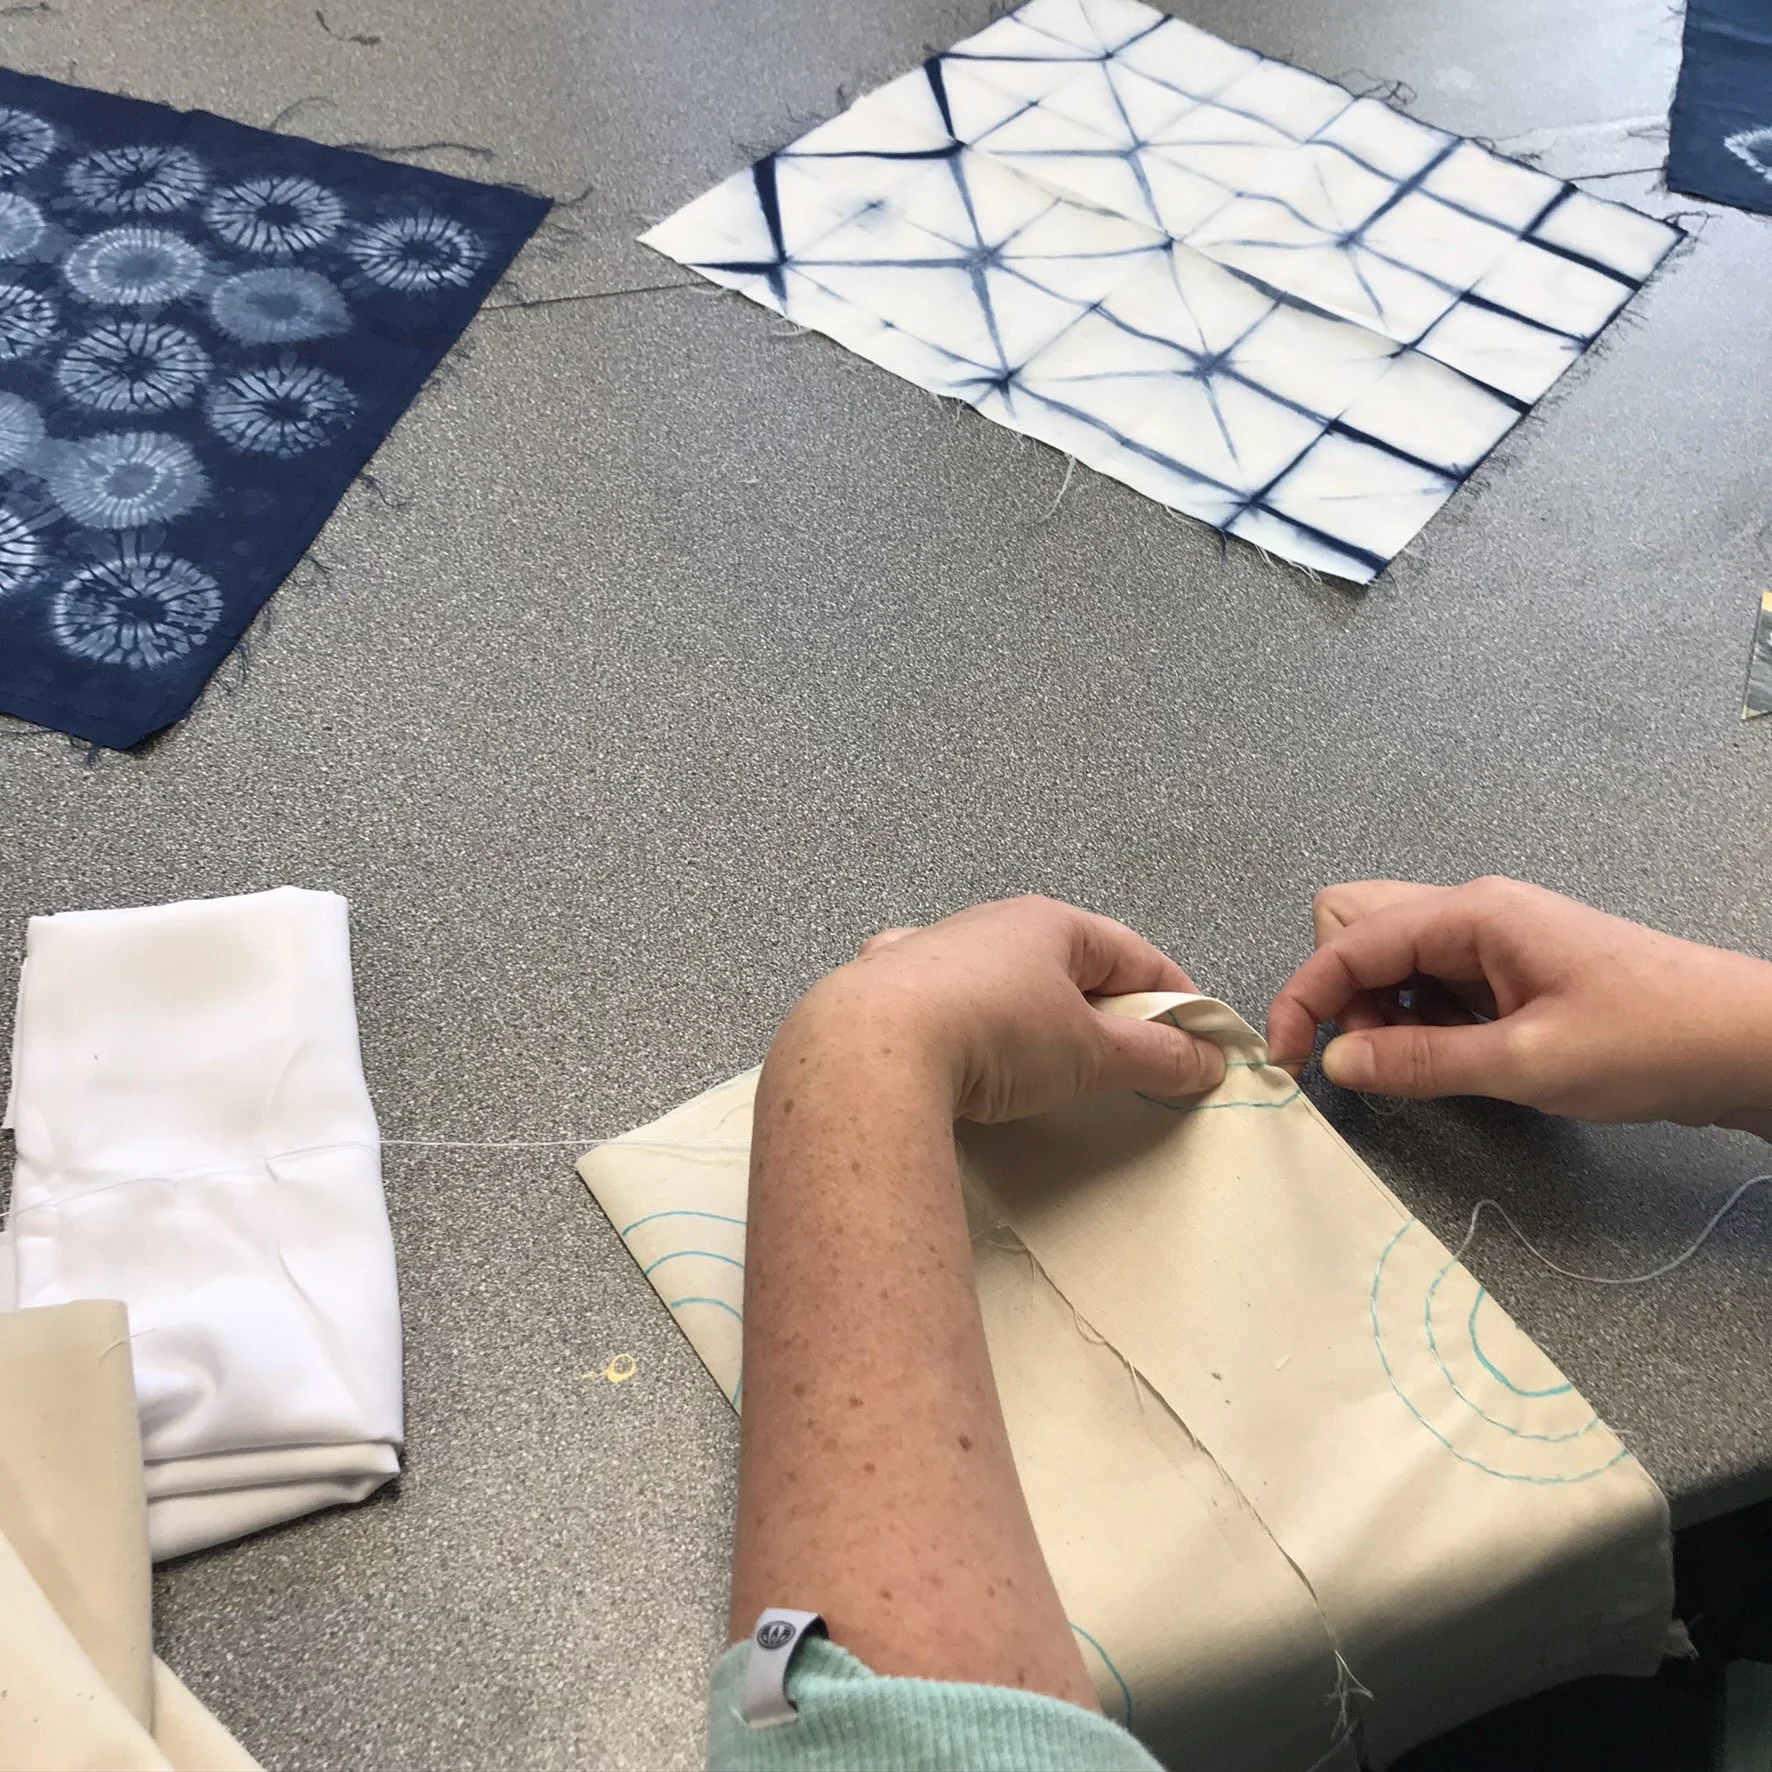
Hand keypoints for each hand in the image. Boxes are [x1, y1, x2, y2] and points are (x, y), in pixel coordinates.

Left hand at [784, 895, 1225, 1122]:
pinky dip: (954, 1013)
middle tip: (1128, 1062)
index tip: (1200, 1041)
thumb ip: (1153, 1056)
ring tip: (1043, 1058)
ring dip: (1027, 1008)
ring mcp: (927, 949)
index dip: (1174, 997)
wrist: (869, 1051)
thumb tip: (1208, 1059)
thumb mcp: (1089, 1053)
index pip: (1133, 952)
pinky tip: (949, 1036)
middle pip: (1067, 963)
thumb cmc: (995, 1036)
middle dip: (1101, 1007)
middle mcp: (987, 922)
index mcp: (1048, 923)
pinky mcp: (878, 985)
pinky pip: (932, 994)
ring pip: (997, 974)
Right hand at [1266, 876, 1771, 1131]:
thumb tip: (1336, 1061)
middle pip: (1356, 924)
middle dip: (1340, 990)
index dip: (1304, 998)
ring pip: (1391, 953)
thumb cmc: (1651, 1040)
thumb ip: (1419, 1062)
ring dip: (1380, 1008)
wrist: (1747, 1043)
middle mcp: (1474, 911)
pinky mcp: (1510, 966)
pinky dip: (1418, 1017)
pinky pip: (1430, 978)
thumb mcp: (1526, 1063)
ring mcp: (1493, 936)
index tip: (1287, 1060)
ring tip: (1423, 1061)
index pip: (1348, 941)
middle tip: (1372, 1053)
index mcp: (1472, 914)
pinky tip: (1456, 1054)